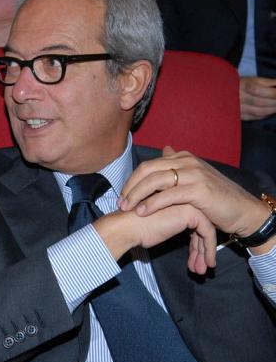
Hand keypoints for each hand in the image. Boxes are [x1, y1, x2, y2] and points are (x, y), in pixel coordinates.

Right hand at [95, 203, 217, 273]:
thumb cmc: (134, 228)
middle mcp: (183, 199)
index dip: (194, 243)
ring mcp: (188, 204)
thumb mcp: (155, 225)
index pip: (192, 223)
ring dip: (206, 251)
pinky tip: (207, 262)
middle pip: (200, 227)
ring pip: (206, 230)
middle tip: (201, 268)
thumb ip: (169, 226)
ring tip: (202, 269)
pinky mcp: (191, 212)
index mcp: (174, 200)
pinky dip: (209, 248)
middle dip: (201, 249)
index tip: (195, 260)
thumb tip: (184, 241)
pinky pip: (208, 232)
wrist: (126, 227)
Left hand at [118, 146, 269, 237]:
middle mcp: (187, 161)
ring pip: (155, 181)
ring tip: (127, 208)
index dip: (132, 181)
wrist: (241, 210)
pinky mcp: (199, 189)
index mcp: (183, 158)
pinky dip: (152, 203)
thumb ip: (177, 165)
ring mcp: (194, 174)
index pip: (148, 165)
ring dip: (137, 195)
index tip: (122, 195)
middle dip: (130, 187)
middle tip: (120, 203)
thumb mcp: (194, 178)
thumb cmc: (214, 198)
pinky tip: (142, 212)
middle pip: (147, 170)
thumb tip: (164, 149)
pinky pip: (168, 195)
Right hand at [240, 76, 275, 120]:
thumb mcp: (253, 79)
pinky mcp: (239, 116)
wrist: (223, 93)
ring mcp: (237, 109)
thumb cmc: (241, 85)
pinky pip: (254, 117)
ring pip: (258, 111)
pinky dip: (265, 115)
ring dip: (272, 110)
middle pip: (259, 102)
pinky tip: (271, 111)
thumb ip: (269, 82)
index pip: (257, 90)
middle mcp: (237, 98)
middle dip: (275, 102)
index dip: (272, 93)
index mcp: (241, 86)